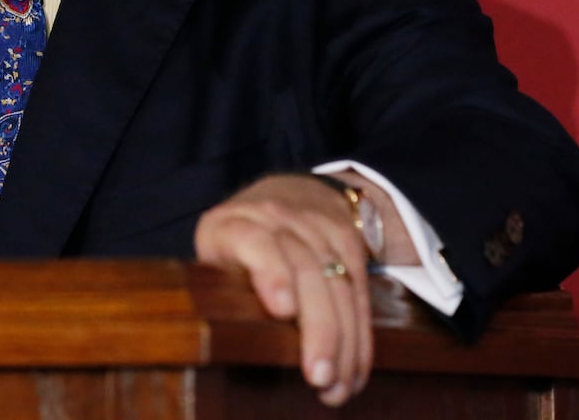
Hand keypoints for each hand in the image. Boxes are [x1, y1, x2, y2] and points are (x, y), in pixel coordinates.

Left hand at [194, 174, 378, 406]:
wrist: (293, 192)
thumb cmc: (240, 242)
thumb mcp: (217, 254)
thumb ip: (221, 287)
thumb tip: (230, 347)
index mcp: (232, 223)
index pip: (254, 240)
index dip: (271, 272)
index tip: (282, 309)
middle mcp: (277, 218)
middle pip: (305, 269)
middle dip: (318, 328)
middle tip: (319, 377)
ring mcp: (316, 226)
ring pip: (338, 284)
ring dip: (344, 342)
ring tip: (338, 386)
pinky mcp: (348, 240)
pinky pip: (359, 291)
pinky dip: (360, 335)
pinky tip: (356, 369)